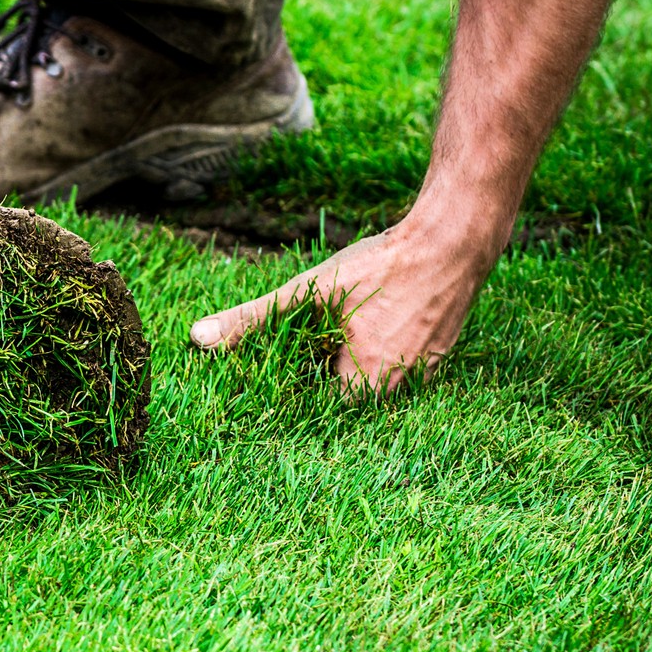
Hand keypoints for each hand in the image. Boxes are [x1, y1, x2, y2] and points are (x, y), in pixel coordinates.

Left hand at [188, 219, 502, 395]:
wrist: (453, 241)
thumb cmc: (381, 266)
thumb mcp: (309, 291)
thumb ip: (253, 320)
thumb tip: (198, 340)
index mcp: (363, 385)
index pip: (315, 411)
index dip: (292, 392)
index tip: (277, 374)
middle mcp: (398, 391)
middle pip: (344, 399)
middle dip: (320, 377)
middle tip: (307, 346)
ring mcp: (424, 377)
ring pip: (374, 385)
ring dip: (351, 367)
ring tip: (336, 336)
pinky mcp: (439, 359)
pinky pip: (399, 370)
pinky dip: (379, 355)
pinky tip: (369, 328)